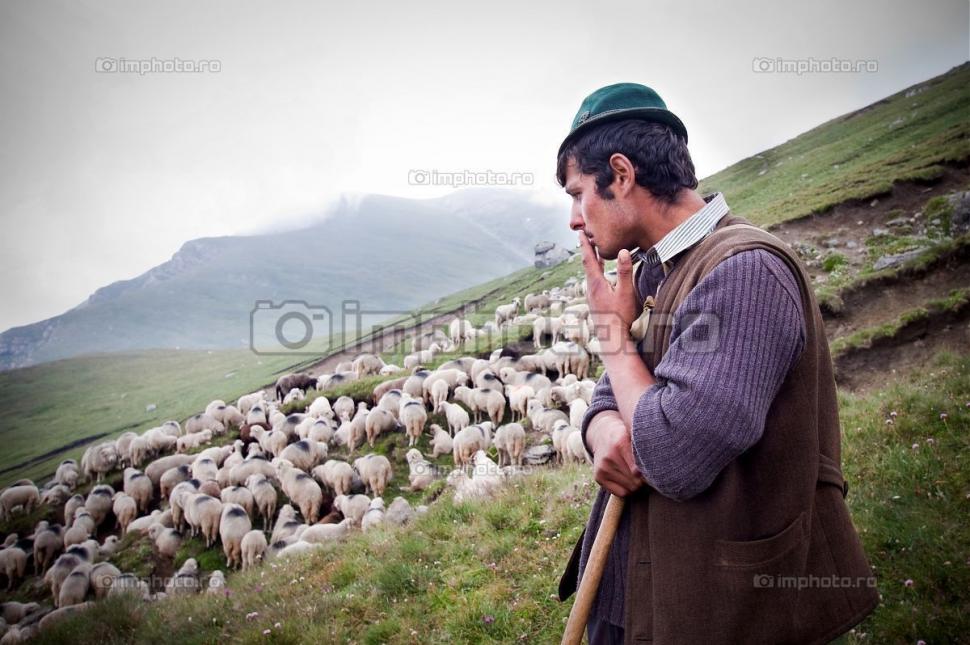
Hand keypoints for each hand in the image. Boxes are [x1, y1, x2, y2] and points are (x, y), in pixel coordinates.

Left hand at [578, 233, 638, 355]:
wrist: (613, 339)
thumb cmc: (620, 316)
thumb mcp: (625, 292)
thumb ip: (624, 271)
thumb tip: (623, 251)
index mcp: (595, 283)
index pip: (588, 259)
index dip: (585, 245)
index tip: (580, 232)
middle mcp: (591, 289)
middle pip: (588, 266)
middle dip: (588, 251)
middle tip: (586, 238)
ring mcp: (593, 297)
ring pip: (591, 275)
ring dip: (593, 262)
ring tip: (595, 253)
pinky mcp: (597, 303)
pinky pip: (595, 283)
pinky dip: (597, 273)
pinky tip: (602, 277)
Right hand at [587, 411, 644, 496]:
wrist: (601, 435)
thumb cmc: (625, 437)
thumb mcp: (633, 435)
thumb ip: (645, 447)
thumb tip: (662, 465)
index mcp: (620, 443)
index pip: (638, 469)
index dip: (648, 472)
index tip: (652, 469)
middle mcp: (609, 456)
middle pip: (636, 480)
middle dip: (644, 479)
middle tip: (645, 472)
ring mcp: (603, 468)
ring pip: (630, 488)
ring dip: (636, 484)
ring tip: (636, 474)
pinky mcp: (598, 477)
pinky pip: (621, 493)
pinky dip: (627, 489)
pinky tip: (627, 479)